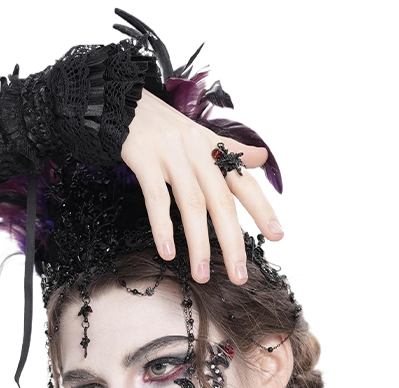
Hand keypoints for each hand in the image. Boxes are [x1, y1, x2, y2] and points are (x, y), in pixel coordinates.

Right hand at [119, 89, 282, 284]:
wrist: (120, 100)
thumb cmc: (162, 126)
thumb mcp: (200, 134)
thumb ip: (231, 150)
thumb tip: (263, 157)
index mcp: (212, 149)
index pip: (243, 182)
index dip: (262, 208)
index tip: (278, 236)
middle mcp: (197, 152)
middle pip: (221, 201)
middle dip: (232, 241)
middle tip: (240, 276)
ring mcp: (171, 155)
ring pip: (191, 204)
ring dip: (199, 244)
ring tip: (202, 275)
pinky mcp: (144, 158)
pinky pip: (156, 198)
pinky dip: (162, 227)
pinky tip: (168, 252)